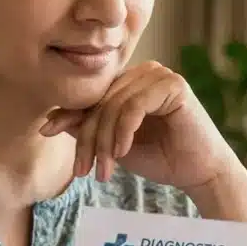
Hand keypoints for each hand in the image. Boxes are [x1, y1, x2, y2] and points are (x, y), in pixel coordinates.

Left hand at [41, 62, 237, 189]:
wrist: (199, 173)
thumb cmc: (160, 158)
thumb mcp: (115, 145)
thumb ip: (89, 128)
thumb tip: (51, 120)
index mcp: (130, 81)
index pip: (92, 95)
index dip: (69, 114)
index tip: (47, 132)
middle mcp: (144, 72)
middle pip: (101, 101)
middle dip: (89, 138)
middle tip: (83, 170)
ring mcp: (160, 75)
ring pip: (115, 105)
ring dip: (105, 141)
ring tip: (103, 170)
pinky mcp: (174, 85)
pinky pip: (135, 106)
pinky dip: (124, 131)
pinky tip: (123, 153)